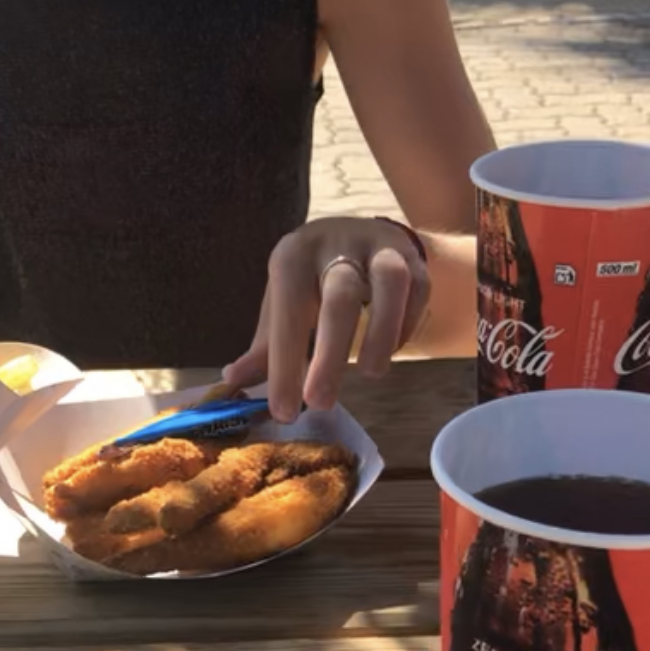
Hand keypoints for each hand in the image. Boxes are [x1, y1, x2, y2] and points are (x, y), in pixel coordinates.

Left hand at [223, 217, 430, 422]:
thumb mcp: (283, 308)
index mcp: (294, 257)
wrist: (358, 238)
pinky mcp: (414, 257)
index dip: (285, 366)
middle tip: (321, 403)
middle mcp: (336, 243)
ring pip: (390, 284)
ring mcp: (380, 246)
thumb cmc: (311, 284)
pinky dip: (404, 326)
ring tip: (371, 374)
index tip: (284, 411)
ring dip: (382, 334)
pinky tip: (390, 350)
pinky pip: (417, 291)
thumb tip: (232, 382)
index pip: (289, 314)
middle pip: (340, 298)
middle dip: (330, 355)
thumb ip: (265, 348)